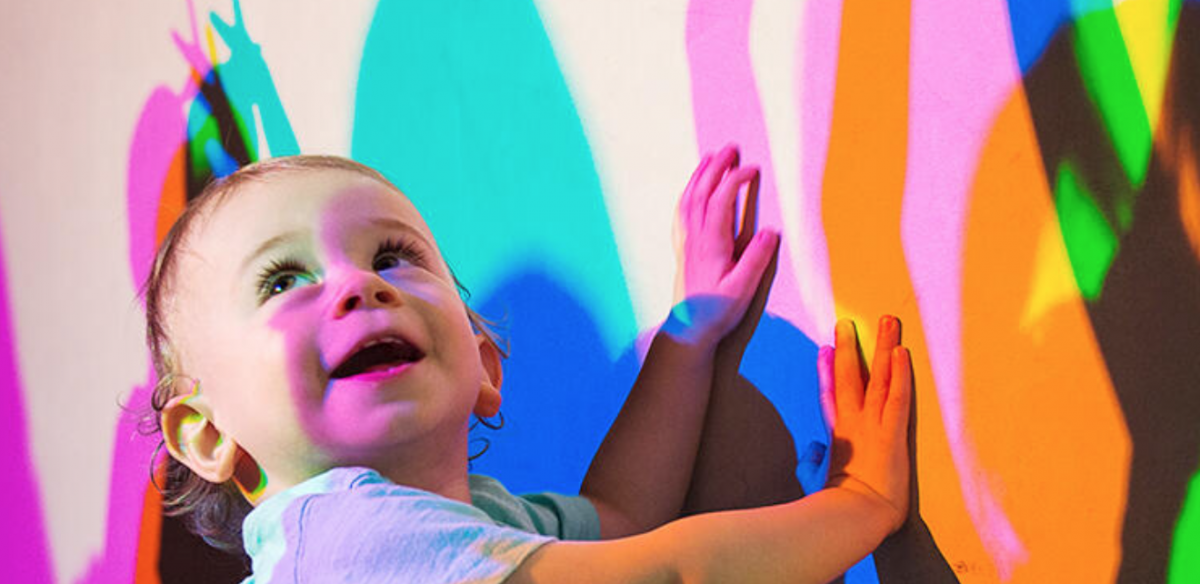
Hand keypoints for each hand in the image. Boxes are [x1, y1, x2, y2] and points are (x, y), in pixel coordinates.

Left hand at [669, 145, 779, 348]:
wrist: (688, 329)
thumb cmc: (717, 312)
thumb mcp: (742, 289)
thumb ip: (757, 259)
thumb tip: (771, 232)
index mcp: (710, 244)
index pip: (721, 201)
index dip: (735, 181)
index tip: (752, 169)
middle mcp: (694, 238)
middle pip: (701, 192)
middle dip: (715, 167)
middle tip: (730, 148)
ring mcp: (685, 242)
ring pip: (688, 200)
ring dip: (699, 176)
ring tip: (709, 158)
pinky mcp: (682, 249)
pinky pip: (681, 213)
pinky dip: (686, 194)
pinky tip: (691, 191)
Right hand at [820, 316, 911, 532]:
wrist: (852, 517)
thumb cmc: (835, 506)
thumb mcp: (814, 481)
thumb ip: (811, 462)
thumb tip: (811, 449)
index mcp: (837, 437)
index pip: (831, 395)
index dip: (828, 371)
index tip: (826, 350)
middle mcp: (853, 424)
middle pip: (850, 376)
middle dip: (849, 348)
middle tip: (848, 323)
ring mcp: (873, 425)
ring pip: (878, 378)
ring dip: (882, 347)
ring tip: (887, 321)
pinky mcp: (892, 433)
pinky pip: (898, 396)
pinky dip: (900, 373)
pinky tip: (901, 351)